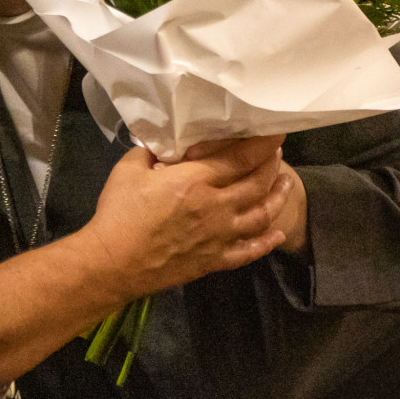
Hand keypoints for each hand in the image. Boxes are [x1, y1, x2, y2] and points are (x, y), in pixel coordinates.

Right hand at [82, 135, 292, 298]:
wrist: (113, 263)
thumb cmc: (118, 213)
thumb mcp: (129, 169)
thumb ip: (150, 151)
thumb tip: (162, 143)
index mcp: (195, 181)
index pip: (239, 158)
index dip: (261, 145)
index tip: (275, 135)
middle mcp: (215, 207)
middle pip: (256, 184)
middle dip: (270, 166)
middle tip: (276, 154)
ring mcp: (219, 237)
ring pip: (261, 216)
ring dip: (278, 198)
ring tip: (286, 184)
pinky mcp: (214, 261)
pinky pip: (249, 251)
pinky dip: (266, 242)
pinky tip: (276, 233)